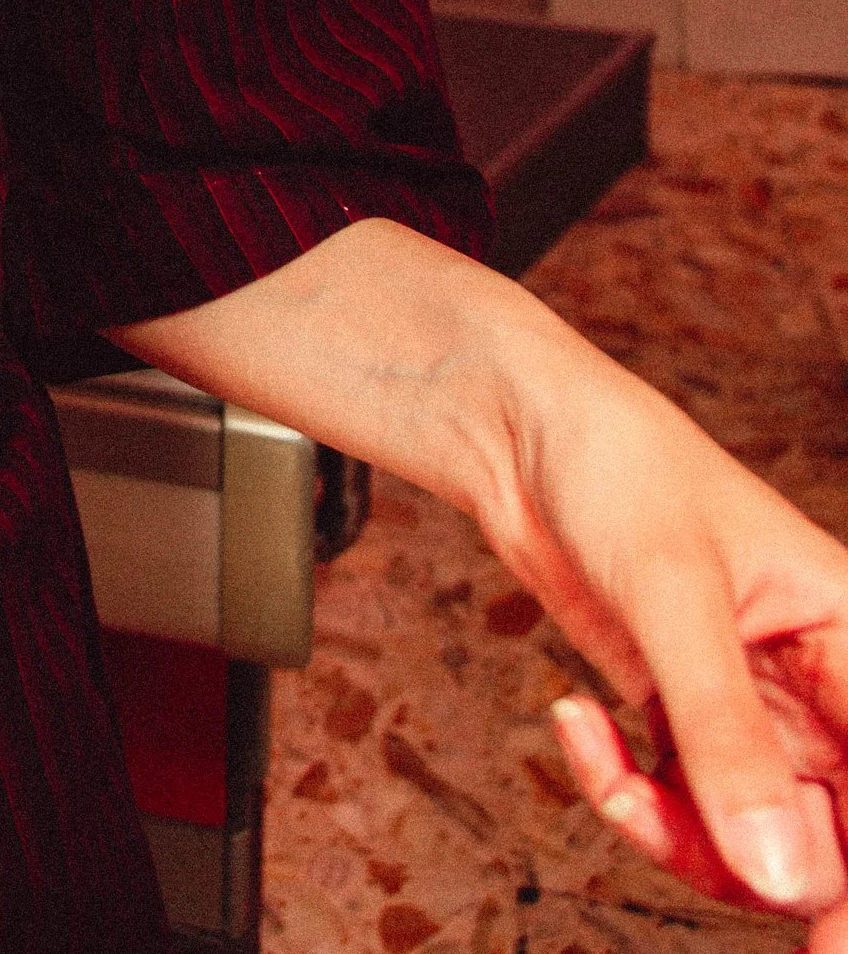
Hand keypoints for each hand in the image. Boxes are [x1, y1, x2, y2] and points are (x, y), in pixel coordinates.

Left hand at [496, 355, 847, 930]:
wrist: (520, 434)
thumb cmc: (617, 469)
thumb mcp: (671, 592)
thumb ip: (725, 734)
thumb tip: (783, 877)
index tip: (824, 940)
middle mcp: (825, 694)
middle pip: (835, 842)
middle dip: (774, 880)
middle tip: (696, 863)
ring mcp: (759, 720)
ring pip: (757, 849)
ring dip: (678, 837)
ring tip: (604, 763)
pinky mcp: (691, 730)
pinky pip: (686, 817)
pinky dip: (628, 797)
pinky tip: (578, 721)